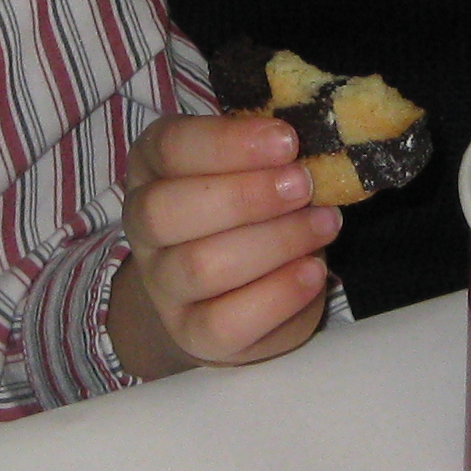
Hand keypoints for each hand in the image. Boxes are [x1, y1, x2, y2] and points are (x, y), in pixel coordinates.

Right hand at [106, 113, 336, 385]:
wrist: (225, 290)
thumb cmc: (246, 210)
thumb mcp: (251, 167)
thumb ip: (271, 150)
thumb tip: (323, 136)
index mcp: (152, 167)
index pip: (169, 147)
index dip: (228, 143)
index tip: (288, 140)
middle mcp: (145, 227)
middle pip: (167, 211)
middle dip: (245, 196)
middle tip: (304, 185)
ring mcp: (163, 286)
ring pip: (201, 267)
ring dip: (274, 241)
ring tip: (324, 224)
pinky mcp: (193, 334)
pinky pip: (226, 323)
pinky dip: (279, 295)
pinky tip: (314, 271)